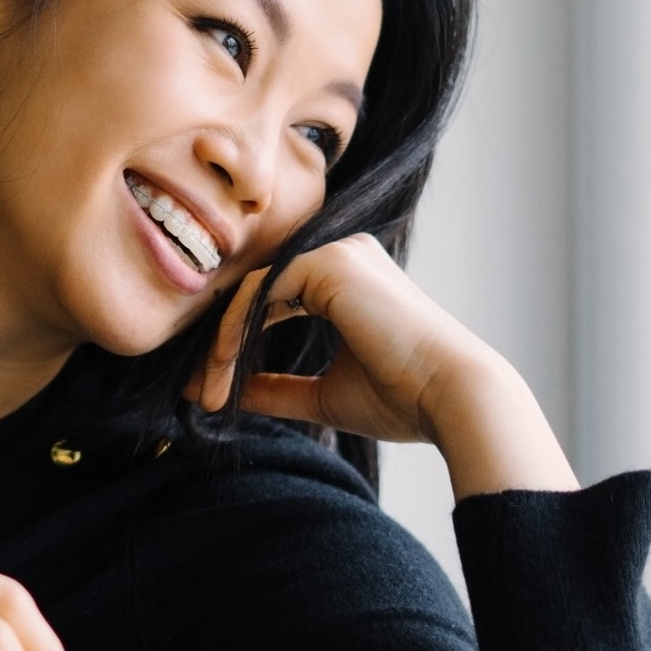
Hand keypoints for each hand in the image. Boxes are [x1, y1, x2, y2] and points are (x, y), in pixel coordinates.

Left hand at [190, 233, 578, 495]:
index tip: (208, 391)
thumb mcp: (322, 393)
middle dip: (220, 346)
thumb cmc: (402, 399)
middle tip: (200, 396)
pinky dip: (234, 332)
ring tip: (209, 394)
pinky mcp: (328, 263)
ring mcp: (335, 252)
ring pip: (252, 291)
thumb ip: (273, 388)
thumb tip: (222, 395)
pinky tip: (223, 371)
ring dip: (221, 345)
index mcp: (345, 280)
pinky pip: (260, 291)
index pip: (270, 300)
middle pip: (256, 293)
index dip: (234, 343)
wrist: (451, 398)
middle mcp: (340, 255)